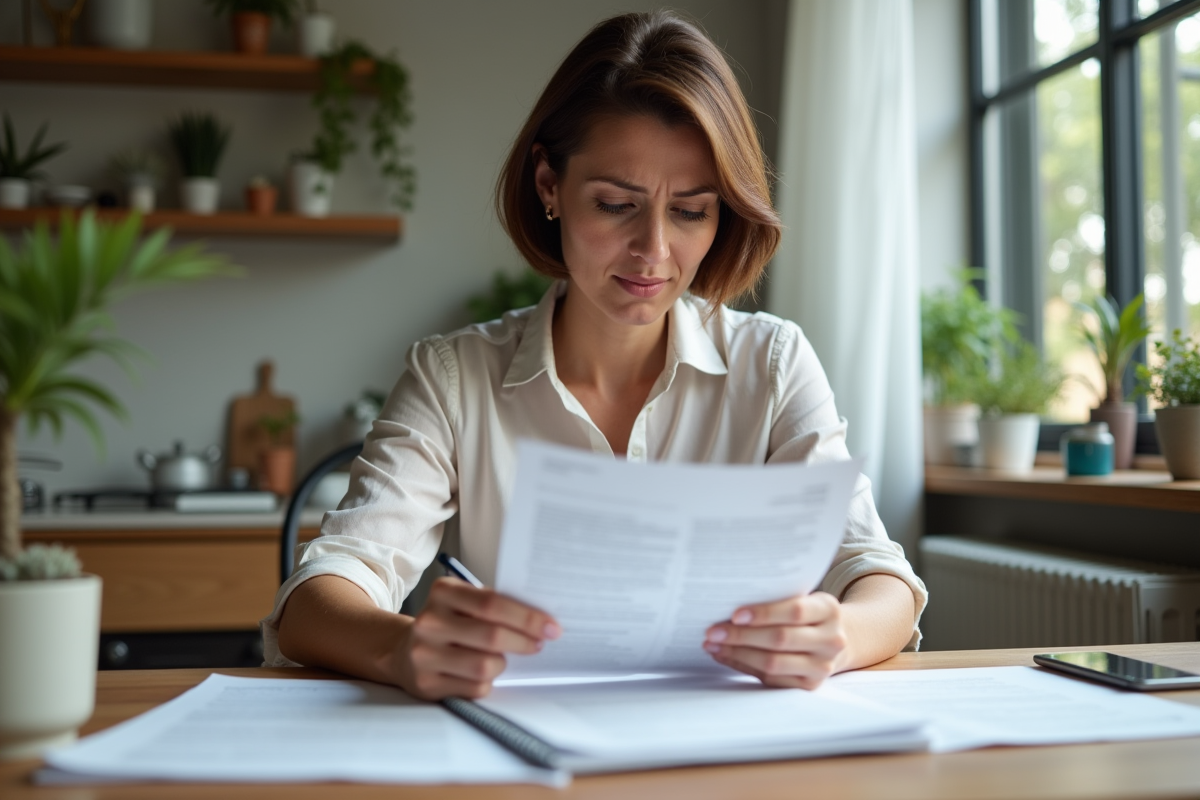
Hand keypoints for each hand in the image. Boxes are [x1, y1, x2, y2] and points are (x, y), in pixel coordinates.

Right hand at [396, 577, 560, 699]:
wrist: (403, 651)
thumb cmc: (449, 623)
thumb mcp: (464, 603)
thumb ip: (495, 605)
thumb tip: (541, 621)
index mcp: (443, 592)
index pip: (492, 603)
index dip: (527, 617)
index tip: (552, 627)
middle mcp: (429, 622)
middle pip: (492, 636)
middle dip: (524, 642)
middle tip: (539, 644)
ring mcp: (424, 655)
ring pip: (485, 666)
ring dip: (503, 665)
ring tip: (502, 659)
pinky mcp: (426, 684)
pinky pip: (474, 688)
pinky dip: (488, 683)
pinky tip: (482, 675)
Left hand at [703, 592, 846, 689]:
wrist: (832, 641)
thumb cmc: (807, 615)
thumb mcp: (803, 599)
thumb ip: (776, 599)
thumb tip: (728, 604)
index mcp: (829, 610)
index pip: (795, 611)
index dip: (764, 613)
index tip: (735, 614)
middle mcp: (831, 640)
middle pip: (780, 639)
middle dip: (741, 635)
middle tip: (713, 632)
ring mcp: (822, 666)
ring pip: (772, 663)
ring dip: (737, 653)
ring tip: (713, 645)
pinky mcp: (809, 685)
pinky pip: (770, 678)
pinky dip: (743, 666)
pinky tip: (725, 656)